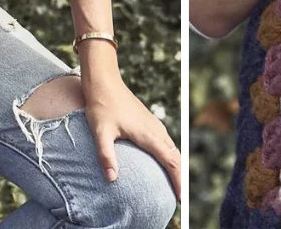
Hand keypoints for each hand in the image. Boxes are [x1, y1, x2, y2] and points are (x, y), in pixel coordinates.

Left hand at [81, 63, 180, 200]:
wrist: (104, 81)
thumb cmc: (101, 106)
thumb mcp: (100, 132)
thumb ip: (106, 156)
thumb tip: (111, 179)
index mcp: (148, 134)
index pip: (170, 161)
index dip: (178, 180)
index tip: (181, 198)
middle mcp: (155, 129)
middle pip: (176, 156)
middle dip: (180, 177)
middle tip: (180, 198)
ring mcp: (153, 124)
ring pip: (172, 148)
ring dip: (176, 166)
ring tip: (174, 184)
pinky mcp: (149, 121)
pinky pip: (166, 141)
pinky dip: (170, 155)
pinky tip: (163, 162)